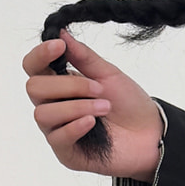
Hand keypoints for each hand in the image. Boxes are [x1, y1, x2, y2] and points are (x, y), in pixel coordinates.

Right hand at [21, 31, 163, 179]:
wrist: (151, 135)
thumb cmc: (129, 104)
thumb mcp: (108, 74)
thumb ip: (83, 56)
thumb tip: (61, 32)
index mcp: (59, 83)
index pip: (33, 67)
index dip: (40, 55)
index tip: (59, 46)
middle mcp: (53, 106)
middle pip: (34, 88)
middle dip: (67, 85)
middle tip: (98, 88)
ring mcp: (57, 130)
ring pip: (43, 113)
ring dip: (76, 106)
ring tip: (105, 107)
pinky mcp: (66, 153)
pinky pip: (57, 137)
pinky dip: (75, 125)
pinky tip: (93, 122)